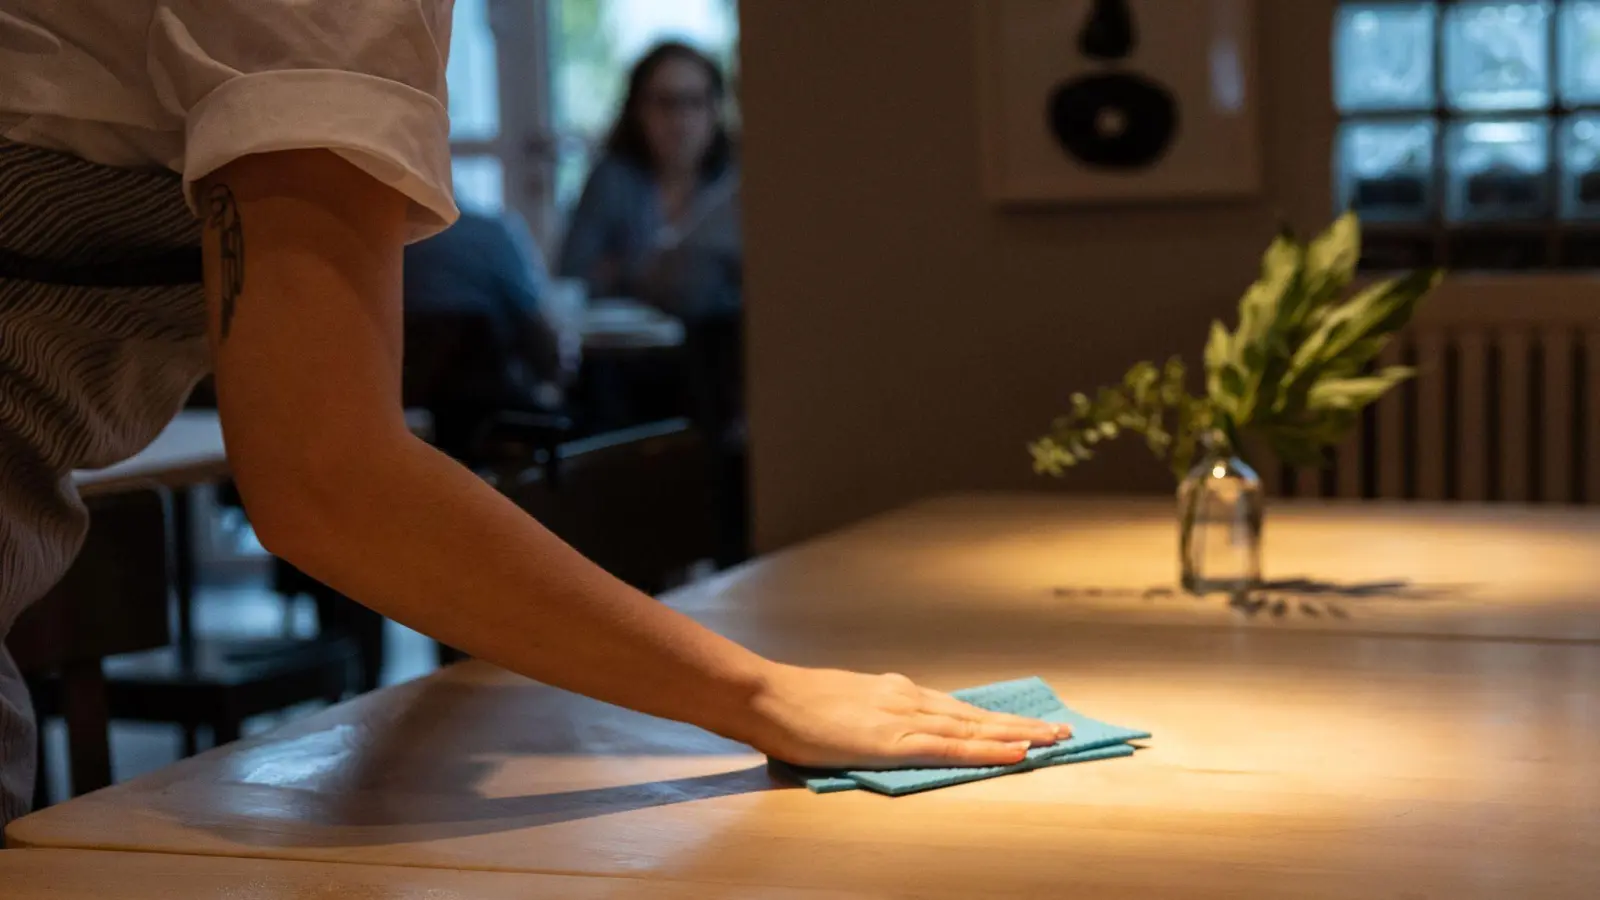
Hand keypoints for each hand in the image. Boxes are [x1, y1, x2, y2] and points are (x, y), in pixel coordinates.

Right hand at [741, 665, 1070, 769]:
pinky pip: (951, 747)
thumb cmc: (795, 708)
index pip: (956, 708)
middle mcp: (908, 699)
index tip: (1025, 724)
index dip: (994, 719)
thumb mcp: (843, 707)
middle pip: (975, 714)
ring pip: (973, 728)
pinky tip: (1014, 754)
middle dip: (1020, 725)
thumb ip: (872, 719)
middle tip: (1060, 732)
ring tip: (1051, 742)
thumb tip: (886, 734)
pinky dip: (988, 750)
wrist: (769, 697)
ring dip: (1017, 735)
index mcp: (896, 693)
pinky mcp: (894, 739)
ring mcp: (903, 717)